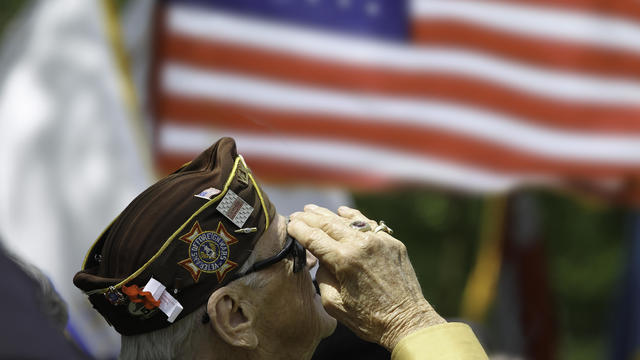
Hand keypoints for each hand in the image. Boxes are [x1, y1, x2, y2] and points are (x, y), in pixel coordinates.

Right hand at [288, 205, 445, 349]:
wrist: (407, 321)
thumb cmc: (368, 319)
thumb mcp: (334, 304)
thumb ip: (322, 277)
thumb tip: (321, 259)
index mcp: (344, 260)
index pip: (314, 237)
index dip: (299, 229)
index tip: (289, 224)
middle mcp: (361, 244)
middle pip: (328, 224)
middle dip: (310, 218)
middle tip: (297, 214)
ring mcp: (379, 240)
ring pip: (348, 221)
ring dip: (329, 214)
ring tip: (313, 209)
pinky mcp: (392, 242)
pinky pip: (368, 224)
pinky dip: (353, 218)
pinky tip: (343, 213)